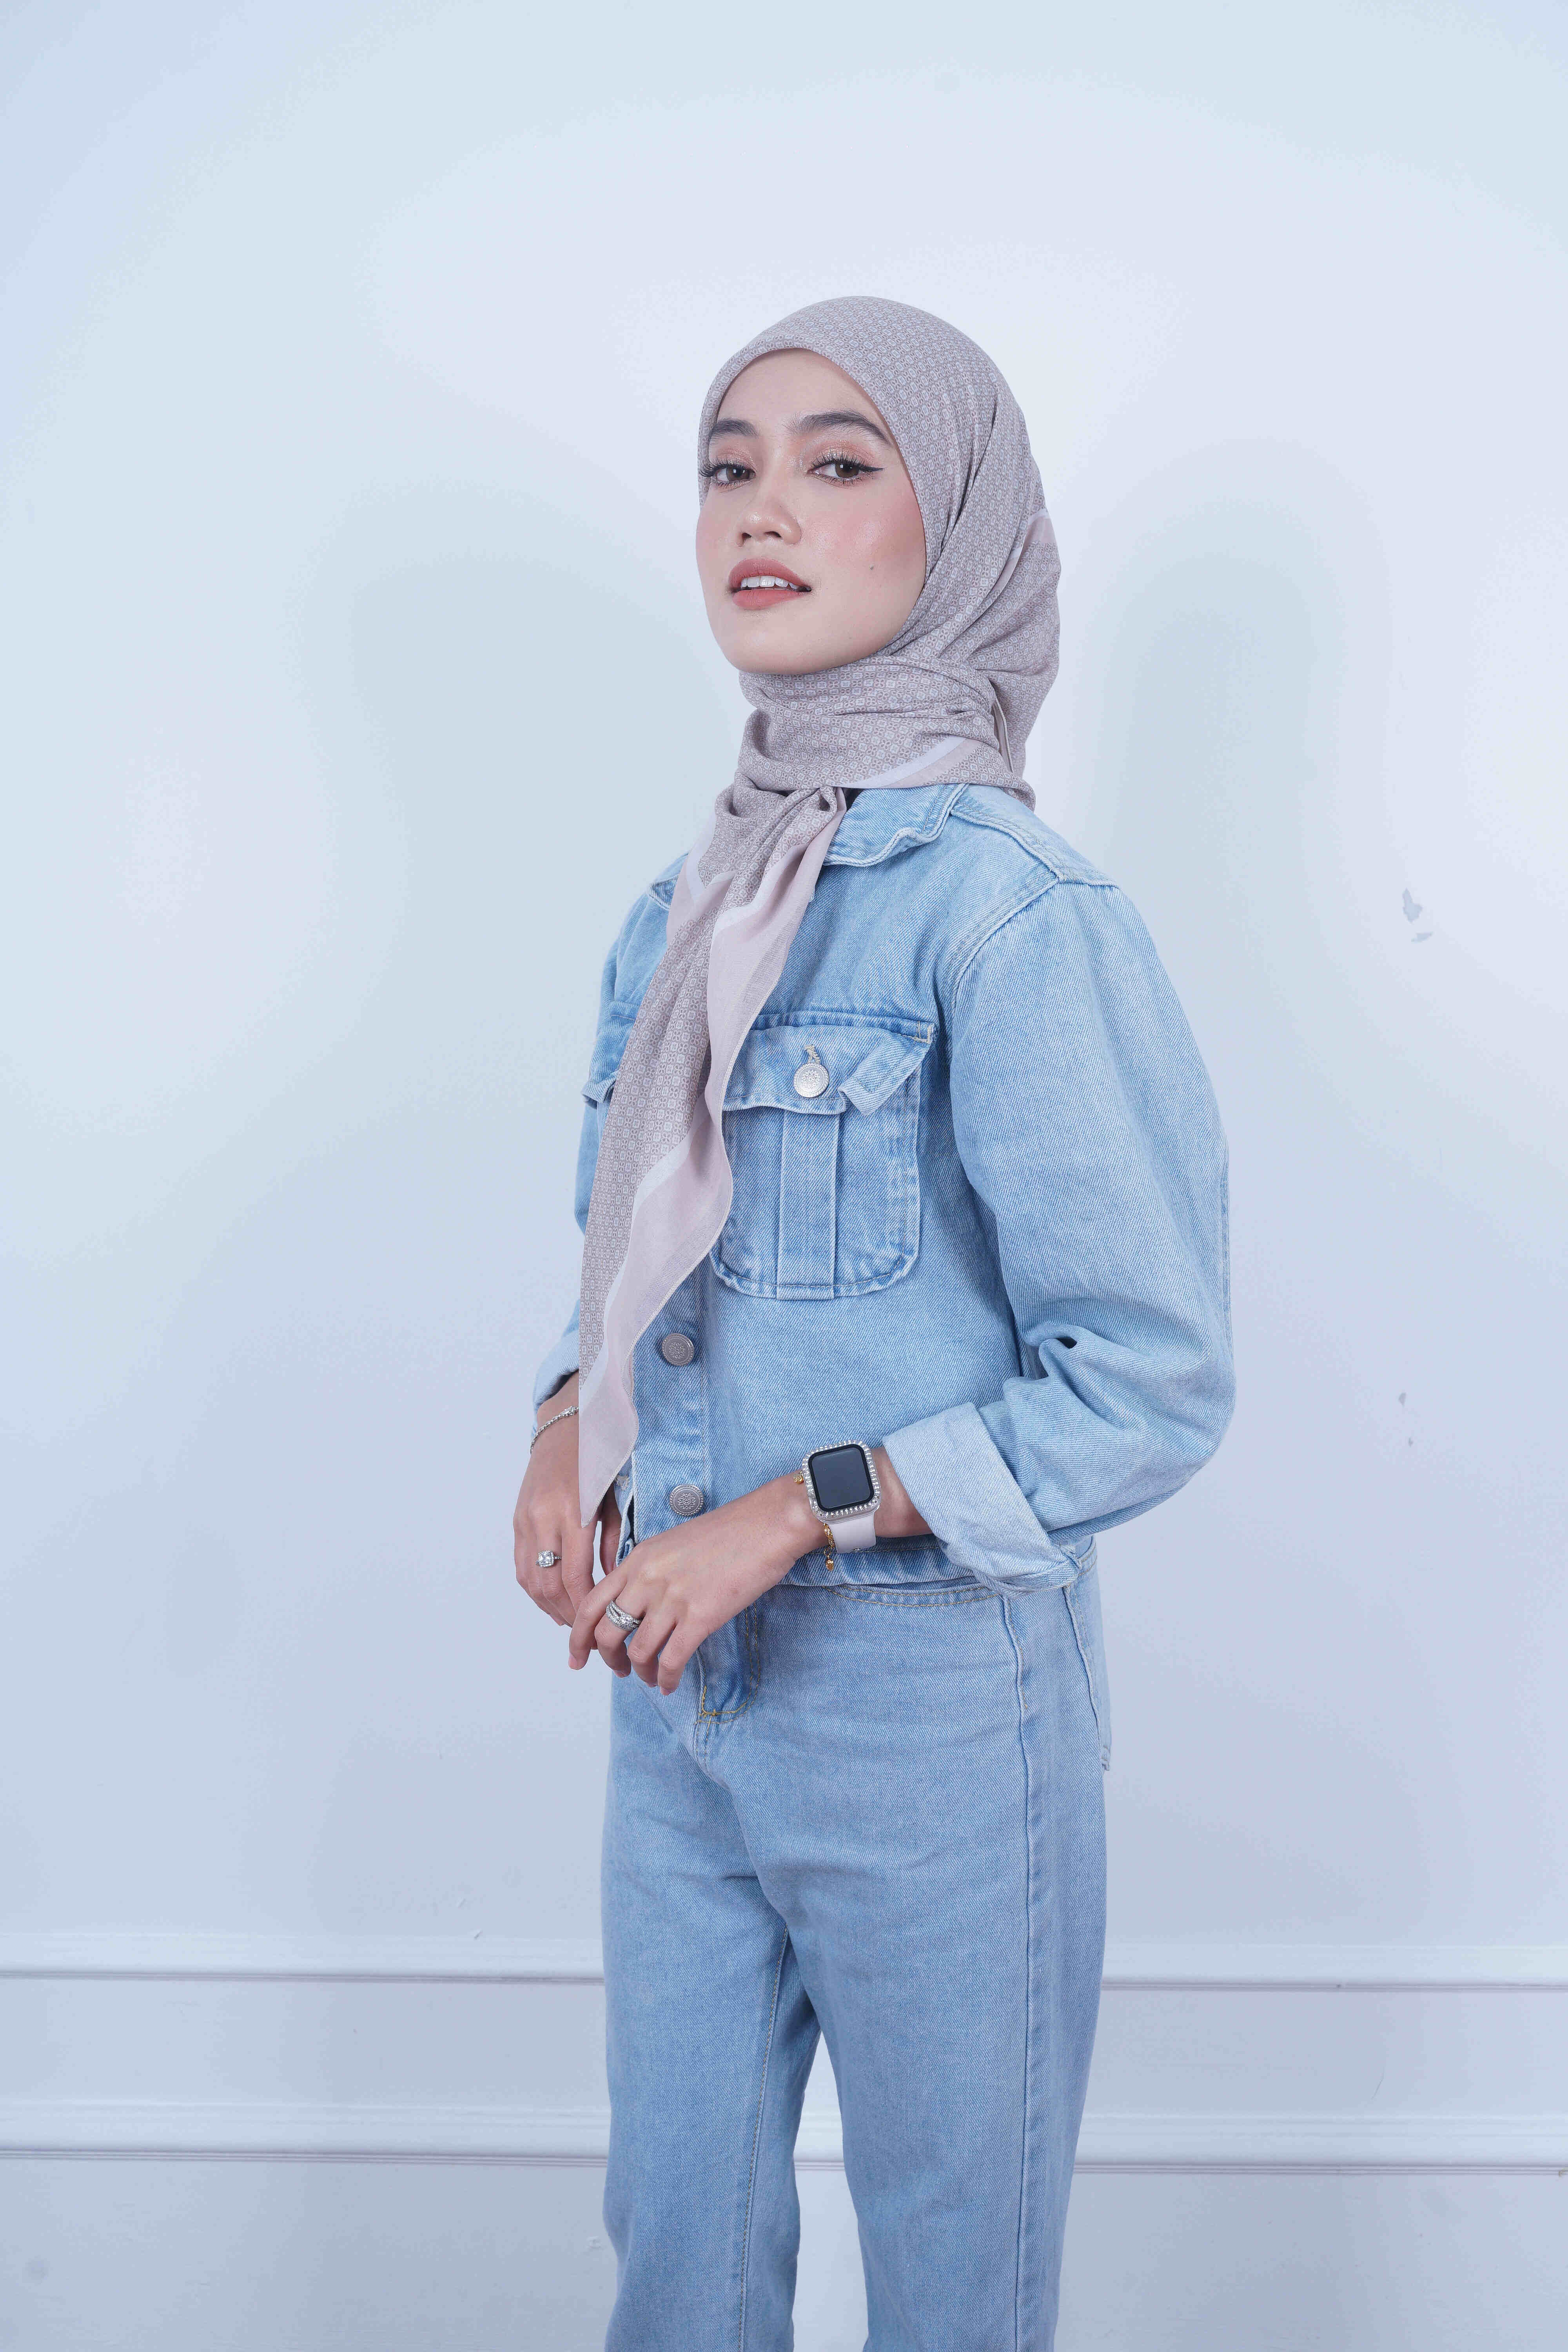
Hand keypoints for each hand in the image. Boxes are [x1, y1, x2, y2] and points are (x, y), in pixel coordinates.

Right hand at [513, 1375, 620, 1631]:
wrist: (565, 1426)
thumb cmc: (599, 1460)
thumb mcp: (615, 1500)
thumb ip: (613, 1542)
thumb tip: (611, 1580)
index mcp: (573, 1512)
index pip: (575, 1575)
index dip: (585, 1607)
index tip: (599, 1625)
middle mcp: (544, 1517)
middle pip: (549, 1583)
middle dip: (568, 1614)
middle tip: (586, 1635)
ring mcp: (525, 1519)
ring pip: (529, 1579)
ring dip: (548, 1606)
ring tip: (569, 1623)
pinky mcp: (516, 1519)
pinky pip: (521, 1564)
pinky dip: (534, 1588)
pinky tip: (551, 1600)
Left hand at [568, 1472, 825, 1695]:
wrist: (767, 1524)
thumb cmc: (727, 1533)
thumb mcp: (672, 1543)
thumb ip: (648, 1571)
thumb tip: (636, 1604)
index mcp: (638, 1558)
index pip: (591, 1603)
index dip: (578, 1637)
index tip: (577, 1658)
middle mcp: (648, 1579)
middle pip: (607, 1632)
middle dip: (608, 1659)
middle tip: (619, 1669)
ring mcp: (673, 1598)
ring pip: (638, 1650)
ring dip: (640, 1671)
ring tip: (648, 1678)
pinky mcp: (701, 1616)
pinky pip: (671, 1659)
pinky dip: (665, 1678)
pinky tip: (669, 1684)